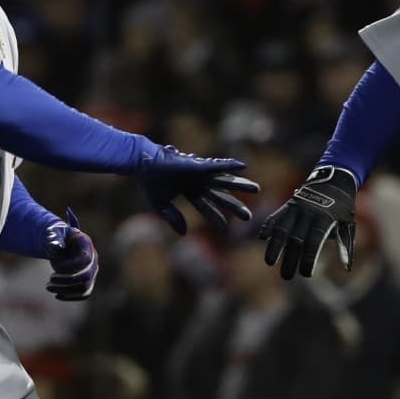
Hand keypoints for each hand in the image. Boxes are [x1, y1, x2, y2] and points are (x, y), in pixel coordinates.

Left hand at [43, 208, 97, 300]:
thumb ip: (54, 237)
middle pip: (86, 276)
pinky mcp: (88, 282)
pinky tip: (56, 295)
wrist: (61, 244)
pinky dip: (70, 297)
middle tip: (50, 279)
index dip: (70, 266)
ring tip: (48, 286)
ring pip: (84, 288)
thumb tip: (55, 246)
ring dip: (65, 290)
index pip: (85, 260)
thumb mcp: (54, 233)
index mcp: (87, 246)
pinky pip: (83, 294)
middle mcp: (93, 260)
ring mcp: (92, 272)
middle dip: (66, 280)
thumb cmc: (58, 237)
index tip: (55, 266)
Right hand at [138, 144, 259, 234]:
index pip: (205, 206)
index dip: (215, 216)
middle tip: (248, 216)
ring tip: (256, 190)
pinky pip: (217, 165)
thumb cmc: (151, 181)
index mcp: (189, 190)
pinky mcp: (198, 165)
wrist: (143, 164)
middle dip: (233, 205)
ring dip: (240, 185)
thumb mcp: (162, 205)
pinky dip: (230, 165)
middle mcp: (198, 181)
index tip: (225, 227)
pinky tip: (243, 166)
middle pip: (220, 195)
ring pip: (224, 181)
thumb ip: (173, 218)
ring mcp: (199, 173)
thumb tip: (184, 233)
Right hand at [258, 165, 356, 279]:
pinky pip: (275, 216)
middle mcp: (308, 213)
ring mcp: (296, 207)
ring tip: (270, 262)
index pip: (314, 241)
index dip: (309, 258)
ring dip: (274, 246)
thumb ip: (345, 244)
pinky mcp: (288, 205)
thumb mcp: (348, 223)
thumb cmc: (343, 208)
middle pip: (296, 239)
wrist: (334, 180)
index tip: (306, 273)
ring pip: (282, 227)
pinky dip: (268, 226)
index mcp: (325, 218)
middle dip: (290, 259)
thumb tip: (346, 267)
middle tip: (287, 277)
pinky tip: (261, 238)